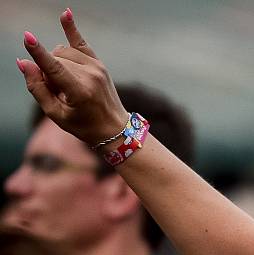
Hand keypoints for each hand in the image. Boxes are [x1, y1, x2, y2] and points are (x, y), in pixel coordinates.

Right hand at [17, 9, 127, 145]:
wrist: (115, 128)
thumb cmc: (83, 125)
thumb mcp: (56, 114)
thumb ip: (38, 88)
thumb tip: (24, 63)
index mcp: (80, 91)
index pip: (56, 68)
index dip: (39, 53)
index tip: (27, 37)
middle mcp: (90, 75)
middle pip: (55, 59)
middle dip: (47, 71)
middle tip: (56, 91)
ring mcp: (96, 67)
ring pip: (62, 51)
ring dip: (56, 63)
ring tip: (64, 84)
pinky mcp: (99, 63)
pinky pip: (81, 42)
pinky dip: (71, 28)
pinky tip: (65, 13)